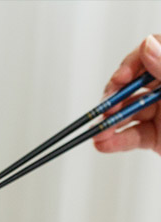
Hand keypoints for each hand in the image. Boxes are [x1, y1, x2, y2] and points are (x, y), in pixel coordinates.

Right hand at [94, 35, 160, 156]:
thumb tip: (149, 45)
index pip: (154, 51)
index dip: (133, 62)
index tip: (121, 78)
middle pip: (135, 84)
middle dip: (116, 98)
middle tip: (105, 109)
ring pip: (130, 112)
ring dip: (110, 123)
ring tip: (99, 133)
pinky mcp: (156, 137)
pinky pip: (132, 136)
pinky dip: (116, 141)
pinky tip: (104, 144)